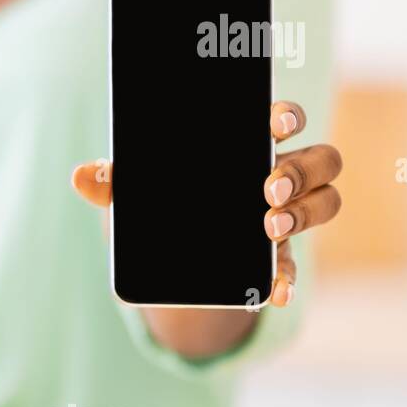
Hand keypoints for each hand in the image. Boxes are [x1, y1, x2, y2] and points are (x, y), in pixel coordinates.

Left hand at [71, 100, 342, 307]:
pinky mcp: (278, 258)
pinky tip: (276, 291)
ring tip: (268, 227)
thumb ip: (112, 181)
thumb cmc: (162, 200)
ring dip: (305, 213)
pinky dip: (288, 279)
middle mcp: (278, 174)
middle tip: (267, 189)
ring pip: (326, 201)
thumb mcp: (135, 191)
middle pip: (321, 158)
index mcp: (247, 144)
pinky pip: (297, 267)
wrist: (169, 252)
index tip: (275, 124)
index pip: (282, 117)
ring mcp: (286, 216)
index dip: (287, 115)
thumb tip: (80, 176)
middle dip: (300, 171)